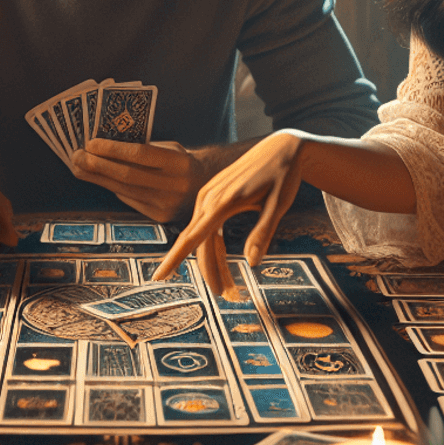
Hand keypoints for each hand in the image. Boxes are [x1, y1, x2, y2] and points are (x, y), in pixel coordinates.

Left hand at [70, 139, 210, 222]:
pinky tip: (99, 179)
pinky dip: (112, 188)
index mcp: (179, 162)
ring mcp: (167, 204)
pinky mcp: (160, 217)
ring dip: (97, 178)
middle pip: (127, 175)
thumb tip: (104, 146)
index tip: (90, 143)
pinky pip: (129, 200)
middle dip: (97, 165)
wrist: (205, 186)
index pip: (139, 154)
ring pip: (123, 190)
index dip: (112, 149)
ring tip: (79, 167)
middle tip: (76, 156)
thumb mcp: (169, 148)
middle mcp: (174, 185)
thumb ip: (143, 148)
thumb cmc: (180, 161)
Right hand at [151, 131, 309, 292]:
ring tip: (230, 288)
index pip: (192, 236)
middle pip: (199, 243)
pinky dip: (215, 247)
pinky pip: (209, 227)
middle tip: (228, 297)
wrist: (281, 147)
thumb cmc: (283, 175)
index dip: (175, 258)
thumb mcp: (279, 204)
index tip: (160, 276)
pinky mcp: (215, 196)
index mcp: (222, 201)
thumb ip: (263, 233)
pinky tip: (224, 262)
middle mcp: (209, 198)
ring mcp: (210, 196)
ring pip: (204, 237)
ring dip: (215, 262)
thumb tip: (252, 264)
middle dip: (211, 272)